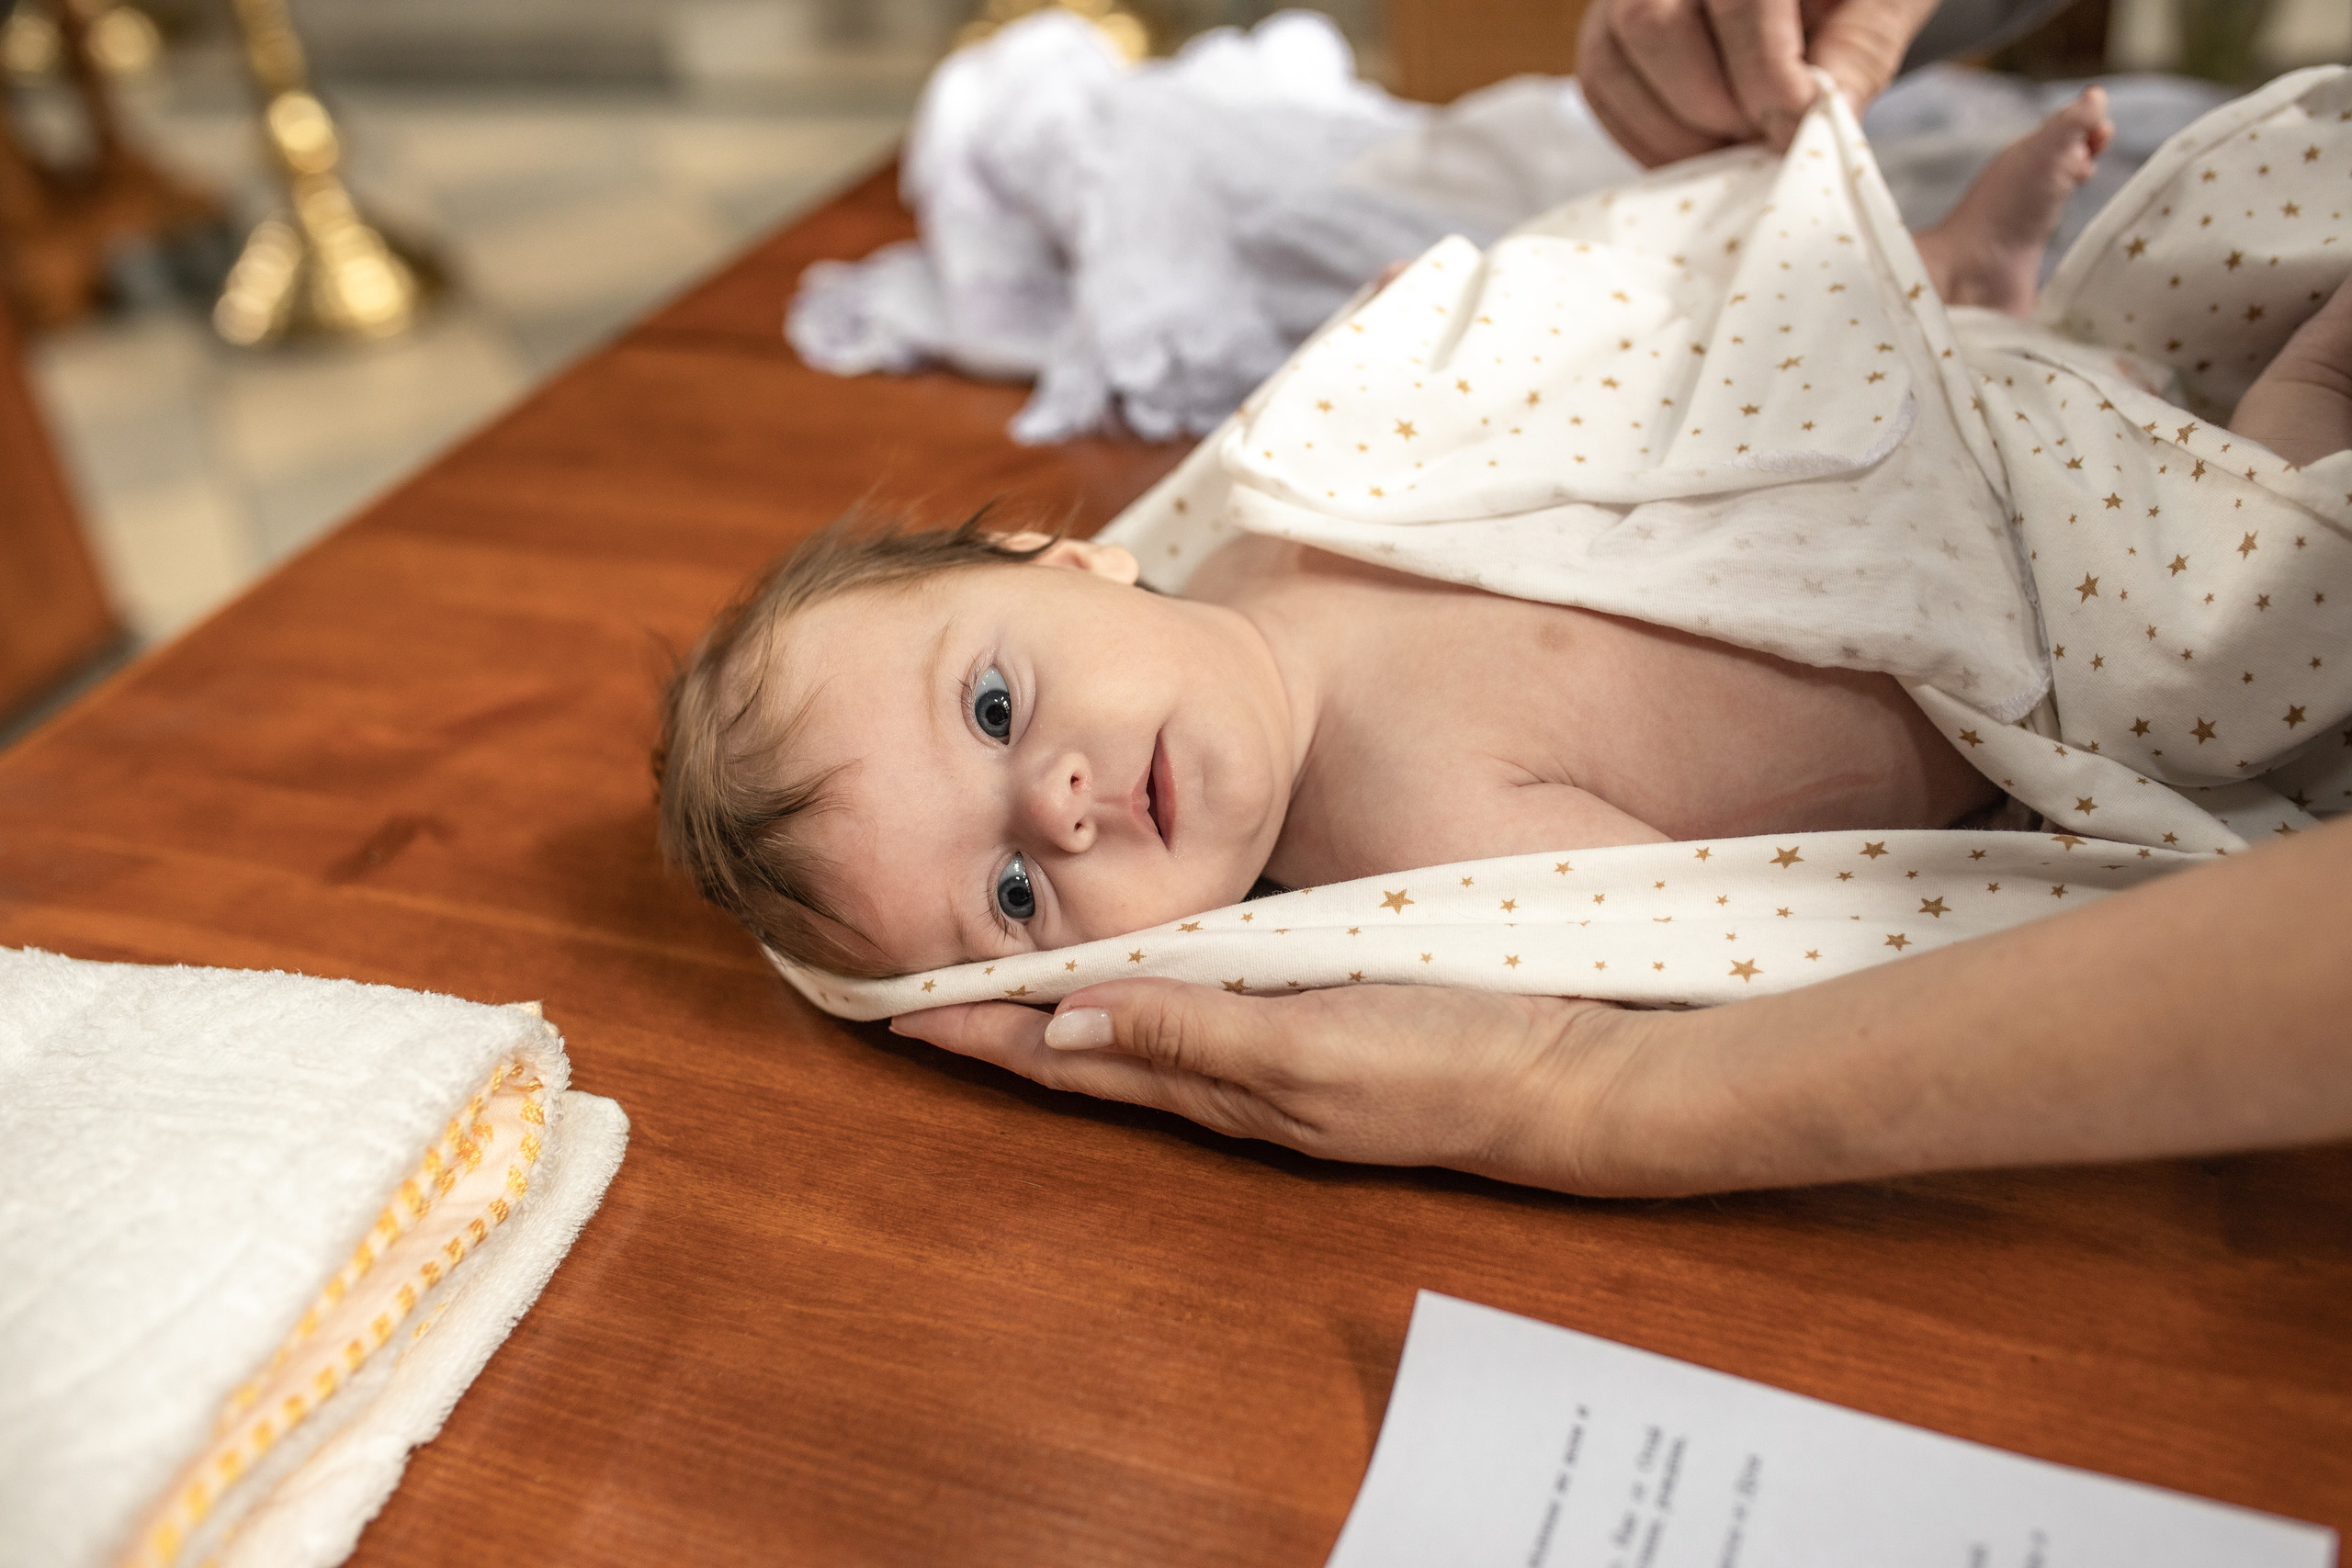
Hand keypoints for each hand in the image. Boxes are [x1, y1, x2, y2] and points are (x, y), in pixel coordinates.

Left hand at [890, 979, 1645, 1188]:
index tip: (898, 1014)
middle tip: (912, 998)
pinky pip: (1191, 1014)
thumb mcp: (1309, 1049)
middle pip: (1085, 1047)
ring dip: (1055, 1011)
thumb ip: (1194, 1033)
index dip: (984, 1035)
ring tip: (987, 988)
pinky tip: (1127, 976)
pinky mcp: (1309, 1023)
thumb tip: (1069, 1021)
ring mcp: (1268, 1055)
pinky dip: (1133, 995)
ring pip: (1132, 1031)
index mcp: (1218, 1081)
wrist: (1563, 1077)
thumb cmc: (1443, 1064)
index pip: (1070, 1056)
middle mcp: (1228, 1074)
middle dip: (995, 1028)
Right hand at [1577, 0, 1941, 167]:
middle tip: (1763, 137)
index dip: (1767, 78)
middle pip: (1656, 26)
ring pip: (1614, 62)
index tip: (1795, 129)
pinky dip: (1647, 137)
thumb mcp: (1879, 6)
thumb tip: (1819, 122)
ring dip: (1679, 131)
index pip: (1741, 1)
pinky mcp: (1602, 27)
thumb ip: (1857, 54)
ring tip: (1736, 140)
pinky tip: (1700, 143)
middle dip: (1716, 106)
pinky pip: (1599, 89)